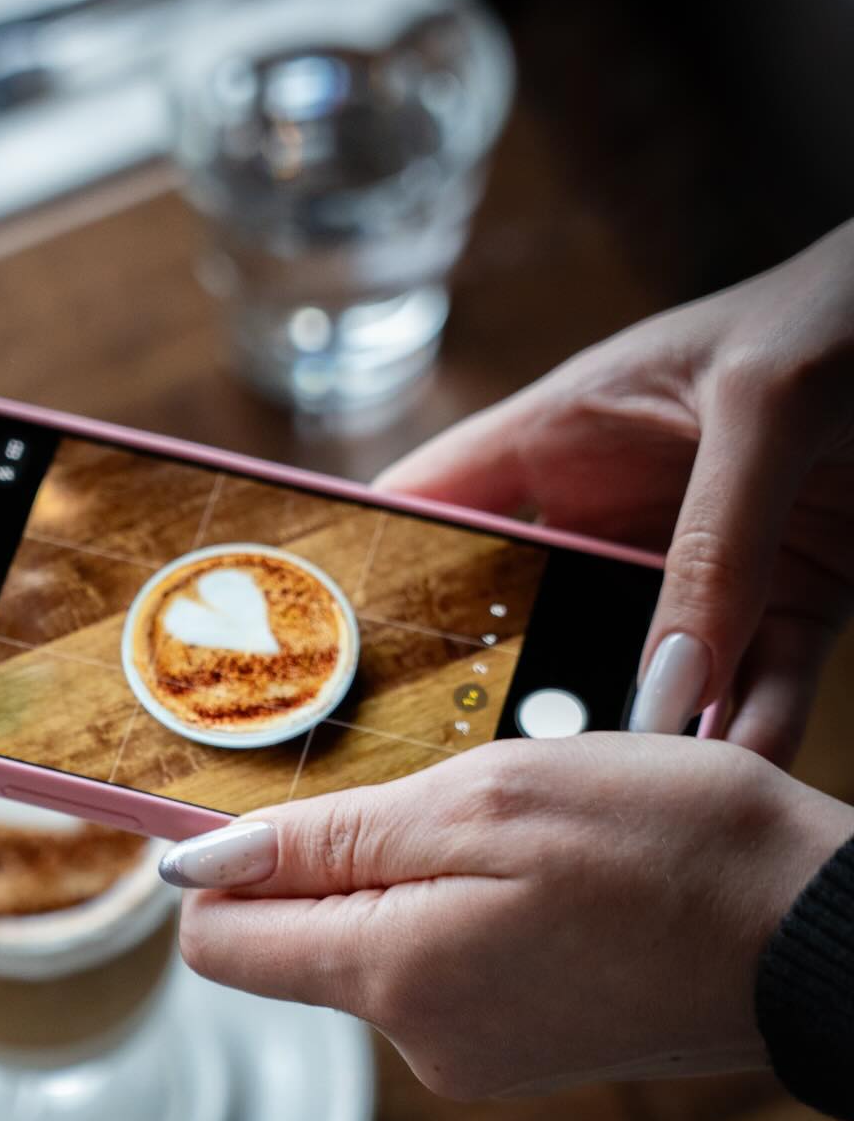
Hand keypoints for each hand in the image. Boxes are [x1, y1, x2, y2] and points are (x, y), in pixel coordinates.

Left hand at [168, 737, 853, 1099]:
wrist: (823, 937)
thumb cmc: (672, 846)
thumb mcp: (488, 801)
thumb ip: (328, 840)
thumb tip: (195, 868)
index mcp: (392, 977)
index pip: (220, 945)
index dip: (221, 867)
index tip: (269, 803)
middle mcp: (420, 1041)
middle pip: (300, 940)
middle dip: (343, 857)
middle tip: (451, 797)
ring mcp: (476, 1053)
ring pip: (381, 940)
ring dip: (421, 871)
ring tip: (528, 837)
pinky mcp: (526, 1045)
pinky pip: (449, 961)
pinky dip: (475, 904)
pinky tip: (556, 877)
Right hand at [376, 221, 853, 766]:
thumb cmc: (850, 307)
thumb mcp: (767, 402)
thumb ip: (711, 544)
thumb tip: (663, 685)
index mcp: (567, 435)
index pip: (435, 509)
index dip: (370, 577)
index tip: (319, 666)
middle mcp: (617, 512)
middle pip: (525, 623)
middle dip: (500, 699)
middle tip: (465, 784)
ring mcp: (699, 565)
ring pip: (642, 678)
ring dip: (633, 742)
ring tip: (600, 814)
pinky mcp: (788, 600)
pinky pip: (755, 692)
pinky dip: (746, 741)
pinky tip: (725, 791)